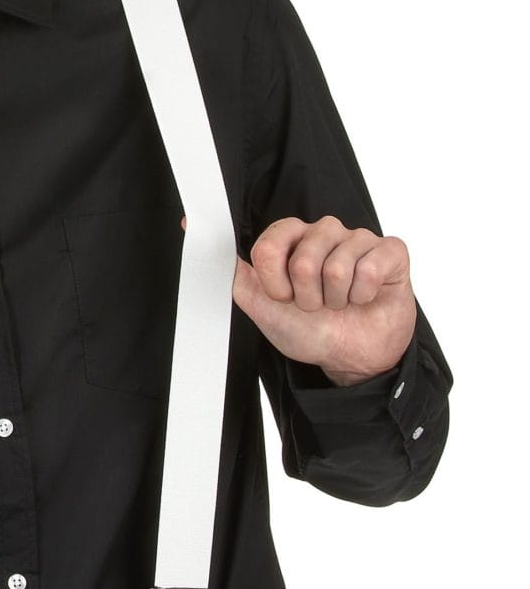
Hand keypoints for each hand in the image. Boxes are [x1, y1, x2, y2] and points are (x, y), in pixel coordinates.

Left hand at [181, 214, 416, 386]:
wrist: (349, 356)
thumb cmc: (307, 329)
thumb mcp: (261, 306)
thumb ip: (236, 274)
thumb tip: (198, 234)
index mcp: (291, 240)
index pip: (270, 242)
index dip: (273, 279)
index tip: (282, 296)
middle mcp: (324, 233)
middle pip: (303, 258)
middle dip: (305, 295)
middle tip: (314, 305)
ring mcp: (358, 240)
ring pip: (337, 265)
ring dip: (335, 299)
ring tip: (338, 304)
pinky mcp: (390, 252)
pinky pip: (371, 267)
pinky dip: (364, 294)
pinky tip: (364, 298)